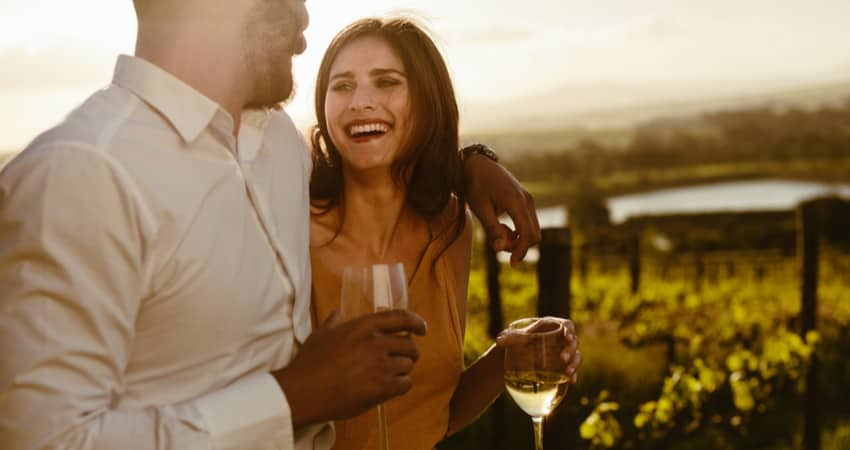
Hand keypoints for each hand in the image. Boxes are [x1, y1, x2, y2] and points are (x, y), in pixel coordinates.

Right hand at [273, 309, 427, 426]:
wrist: (305, 390)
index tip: (422, 329)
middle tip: (403, 358)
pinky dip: (402, 385)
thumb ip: (335, 322)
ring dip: (403, 370)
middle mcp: (376, 342)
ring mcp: (381, 365)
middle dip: (410, 352)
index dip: (416, 322)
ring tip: (391, 375)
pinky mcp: (382, 387)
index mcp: (364, 325)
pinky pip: (405, 384)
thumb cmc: (311, 361)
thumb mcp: (322, 334)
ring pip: (408, 365)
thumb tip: (338, 313)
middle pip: (410, 345)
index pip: (401, 317)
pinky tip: (391, 387)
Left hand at [464, 153, 540, 266]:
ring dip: (518, 238)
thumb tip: (500, 250)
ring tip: (497, 232)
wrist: (477, 164)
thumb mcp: (479, 208)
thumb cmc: (475, 185)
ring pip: (532, 229)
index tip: (511, 263)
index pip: (527, 234)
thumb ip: (492, 230)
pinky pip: (528, 222)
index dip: (521, 251)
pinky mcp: (525, 200)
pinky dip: (518, 230)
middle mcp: (527, 200)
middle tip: (498, 244)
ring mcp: (528, 199)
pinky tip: (502, 226)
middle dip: (519, 246)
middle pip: (534, 234)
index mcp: (516, 202)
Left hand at [496, 316, 580, 383]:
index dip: (569, 330)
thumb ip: (509, 338)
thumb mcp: (514, 339)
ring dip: (574, 363)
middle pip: (574, 342)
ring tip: (568, 372)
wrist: (519, 356)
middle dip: (570, 350)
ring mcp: (565, 352)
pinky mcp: (564, 366)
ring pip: (576, 356)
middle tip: (562, 358)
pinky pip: (573, 369)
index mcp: (553, 327)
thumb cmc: (518, 342)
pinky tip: (571, 381)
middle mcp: (562, 339)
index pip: (567, 325)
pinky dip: (573, 374)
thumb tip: (498, 342)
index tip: (567, 336)